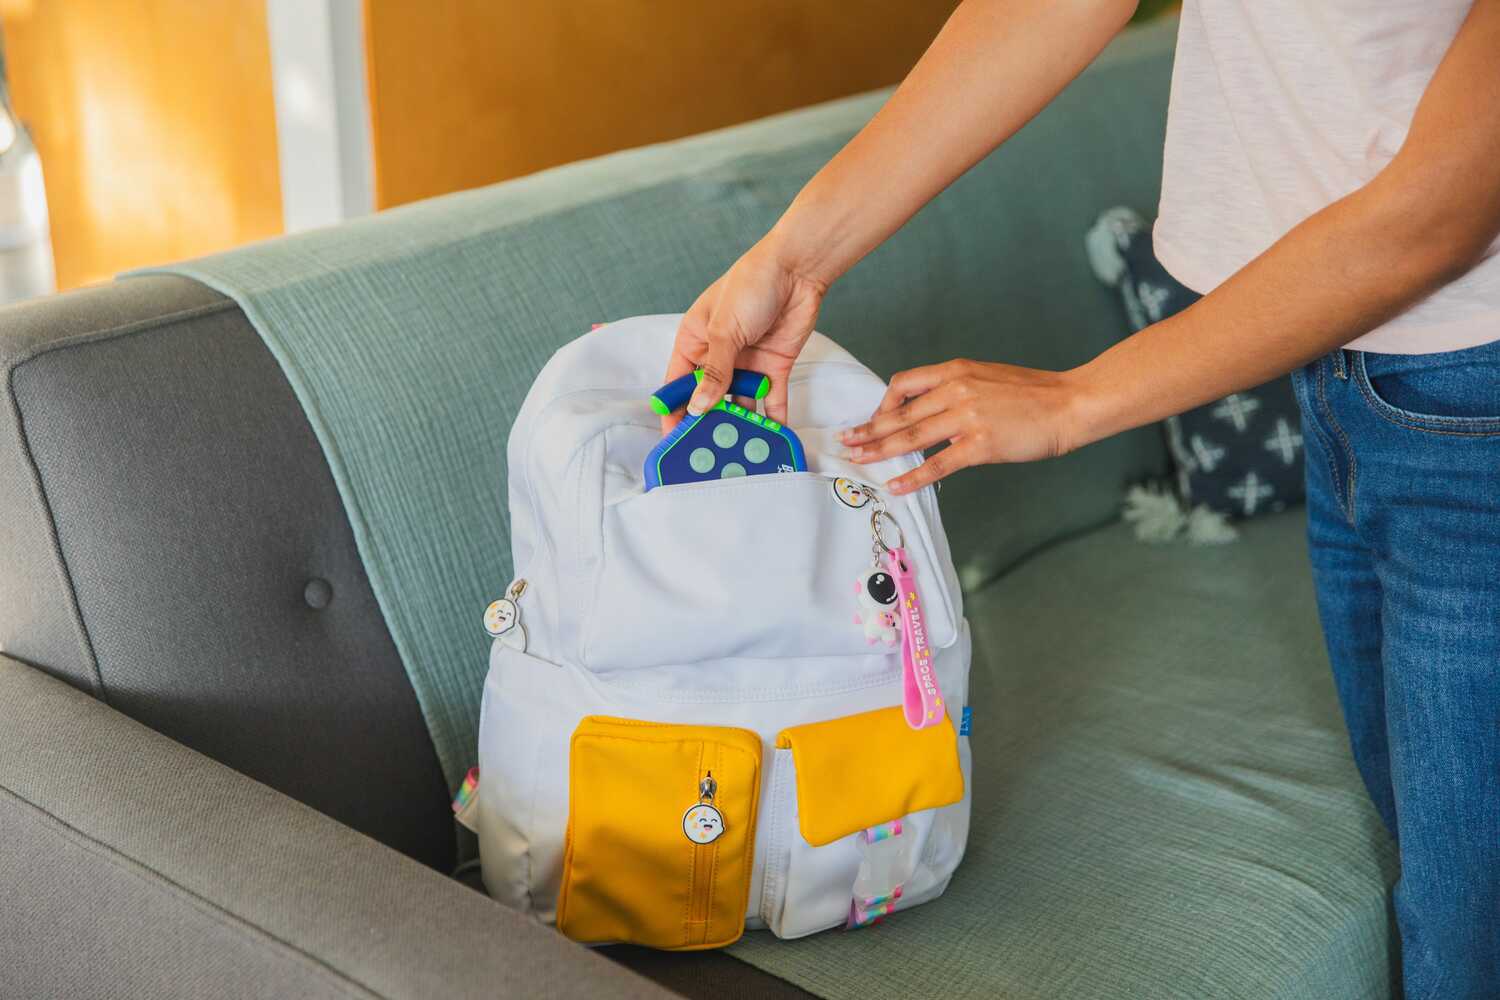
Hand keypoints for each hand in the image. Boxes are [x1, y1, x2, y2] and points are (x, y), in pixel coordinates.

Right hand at [663, 241, 826, 432]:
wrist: (798, 269)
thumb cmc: (751, 285)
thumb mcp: (724, 330)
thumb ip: (713, 372)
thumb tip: (698, 408)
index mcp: (694, 341)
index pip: (678, 382)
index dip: (674, 410)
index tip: (672, 438)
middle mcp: (718, 356)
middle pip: (707, 397)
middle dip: (706, 423)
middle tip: (705, 453)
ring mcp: (746, 364)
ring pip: (738, 403)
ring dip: (739, 424)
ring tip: (737, 451)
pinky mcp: (774, 368)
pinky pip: (770, 400)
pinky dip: (772, 419)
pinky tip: (771, 439)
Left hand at [839, 359, 1088, 494]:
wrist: (1069, 403)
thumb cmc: (1034, 394)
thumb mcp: (987, 378)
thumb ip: (956, 390)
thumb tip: (929, 411)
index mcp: (956, 371)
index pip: (904, 383)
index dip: (883, 404)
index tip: (875, 419)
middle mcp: (956, 390)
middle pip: (899, 413)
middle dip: (868, 429)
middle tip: (846, 441)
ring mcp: (966, 417)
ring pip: (910, 438)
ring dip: (879, 451)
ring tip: (857, 460)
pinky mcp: (980, 445)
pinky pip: (937, 464)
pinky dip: (912, 477)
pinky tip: (896, 485)